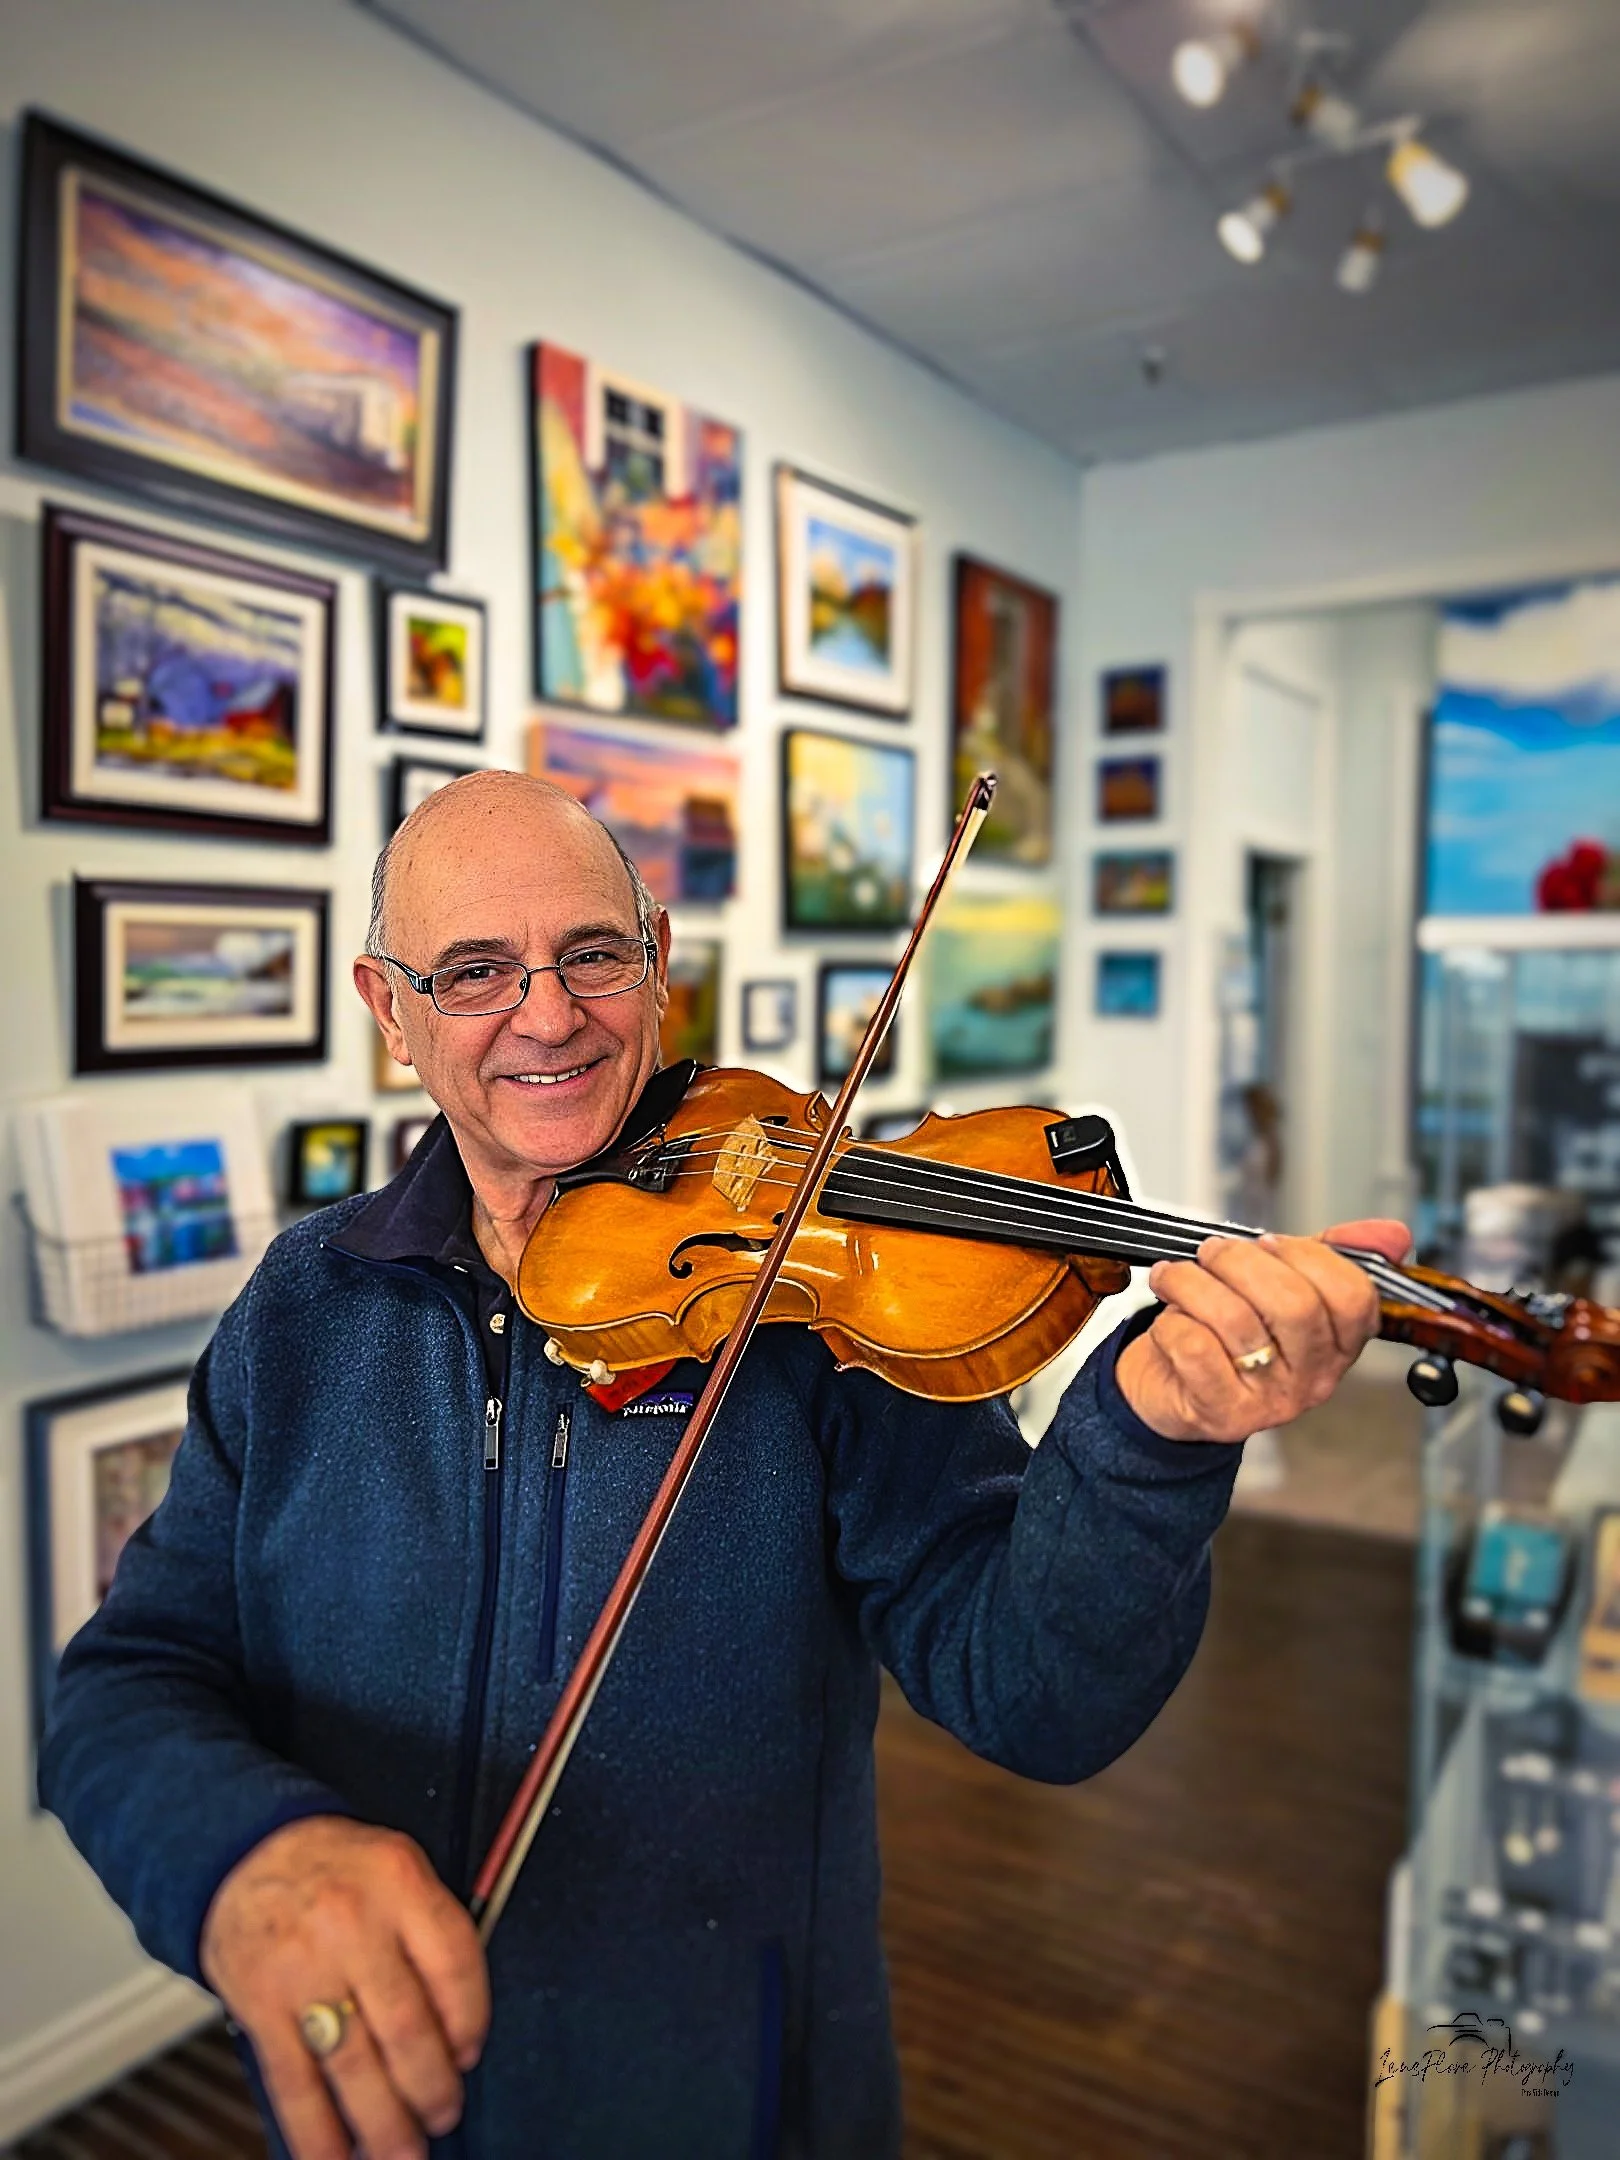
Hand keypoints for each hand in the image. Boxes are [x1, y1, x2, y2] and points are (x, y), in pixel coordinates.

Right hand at [199, 1814, 489, 2159]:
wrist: (245, 1850)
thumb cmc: (335, 1868)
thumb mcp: (397, 1867)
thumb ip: (431, 1931)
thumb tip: (459, 2026)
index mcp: (399, 1883)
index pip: (454, 1965)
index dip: (471, 2022)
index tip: (470, 2053)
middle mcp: (352, 1924)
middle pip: (406, 2027)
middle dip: (432, 2088)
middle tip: (444, 2113)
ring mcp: (302, 1968)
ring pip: (354, 2065)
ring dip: (384, 2123)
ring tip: (404, 2151)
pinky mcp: (260, 2005)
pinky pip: (294, 2083)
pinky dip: (317, 2133)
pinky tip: (335, 2157)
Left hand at [1115, 1218, 1410, 1442]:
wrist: (1173, 1392)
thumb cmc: (1229, 1334)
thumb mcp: (1283, 1287)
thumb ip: (1331, 1255)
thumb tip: (1394, 1233)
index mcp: (1338, 1344)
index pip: (1354, 1297)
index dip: (1308, 1257)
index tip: (1267, 1242)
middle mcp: (1312, 1378)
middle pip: (1295, 1305)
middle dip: (1241, 1262)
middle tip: (1211, 1253)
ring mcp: (1269, 1401)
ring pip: (1235, 1320)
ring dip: (1192, 1283)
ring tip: (1174, 1276)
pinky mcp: (1219, 1412)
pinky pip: (1194, 1348)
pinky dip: (1171, 1322)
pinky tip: (1170, 1321)